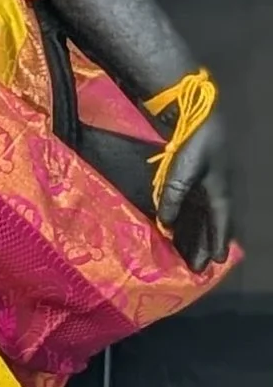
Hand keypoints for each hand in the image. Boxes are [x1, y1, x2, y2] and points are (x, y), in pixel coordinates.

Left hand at [159, 111, 235, 272]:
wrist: (201, 118)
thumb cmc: (197, 144)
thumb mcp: (184, 172)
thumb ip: (174, 197)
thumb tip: (166, 223)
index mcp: (220, 194)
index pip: (220, 225)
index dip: (217, 243)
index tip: (216, 263)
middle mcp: (216, 195)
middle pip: (211, 226)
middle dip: (204, 246)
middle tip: (196, 268)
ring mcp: (206, 188)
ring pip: (202, 219)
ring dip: (195, 236)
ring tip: (186, 255)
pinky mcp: (195, 181)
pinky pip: (193, 208)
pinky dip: (187, 221)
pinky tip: (176, 231)